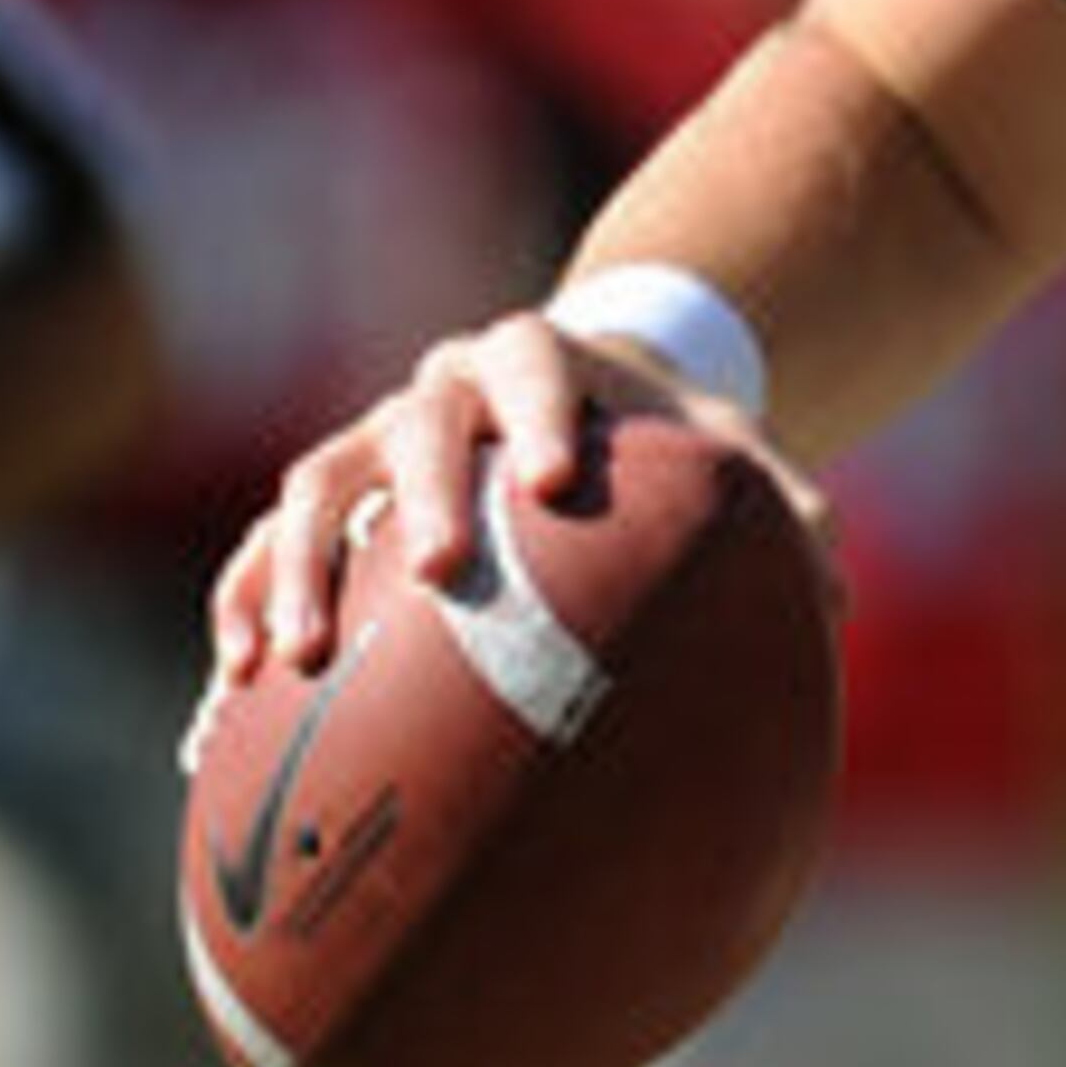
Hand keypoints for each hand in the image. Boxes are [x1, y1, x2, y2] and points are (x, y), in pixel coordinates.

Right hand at [195, 311, 824, 757]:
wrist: (570, 404)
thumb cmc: (656, 439)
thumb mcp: (720, 446)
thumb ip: (773, 503)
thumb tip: (837, 597)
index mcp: (531, 360)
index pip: (528, 362)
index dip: (539, 410)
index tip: (556, 479)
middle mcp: (434, 393)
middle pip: (411, 428)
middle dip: (421, 496)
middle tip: (437, 567)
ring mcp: (364, 445)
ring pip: (309, 491)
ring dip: (294, 568)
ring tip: (293, 661)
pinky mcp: (321, 507)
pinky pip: (255, 555)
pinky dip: (241, 615)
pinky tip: (228, 706)